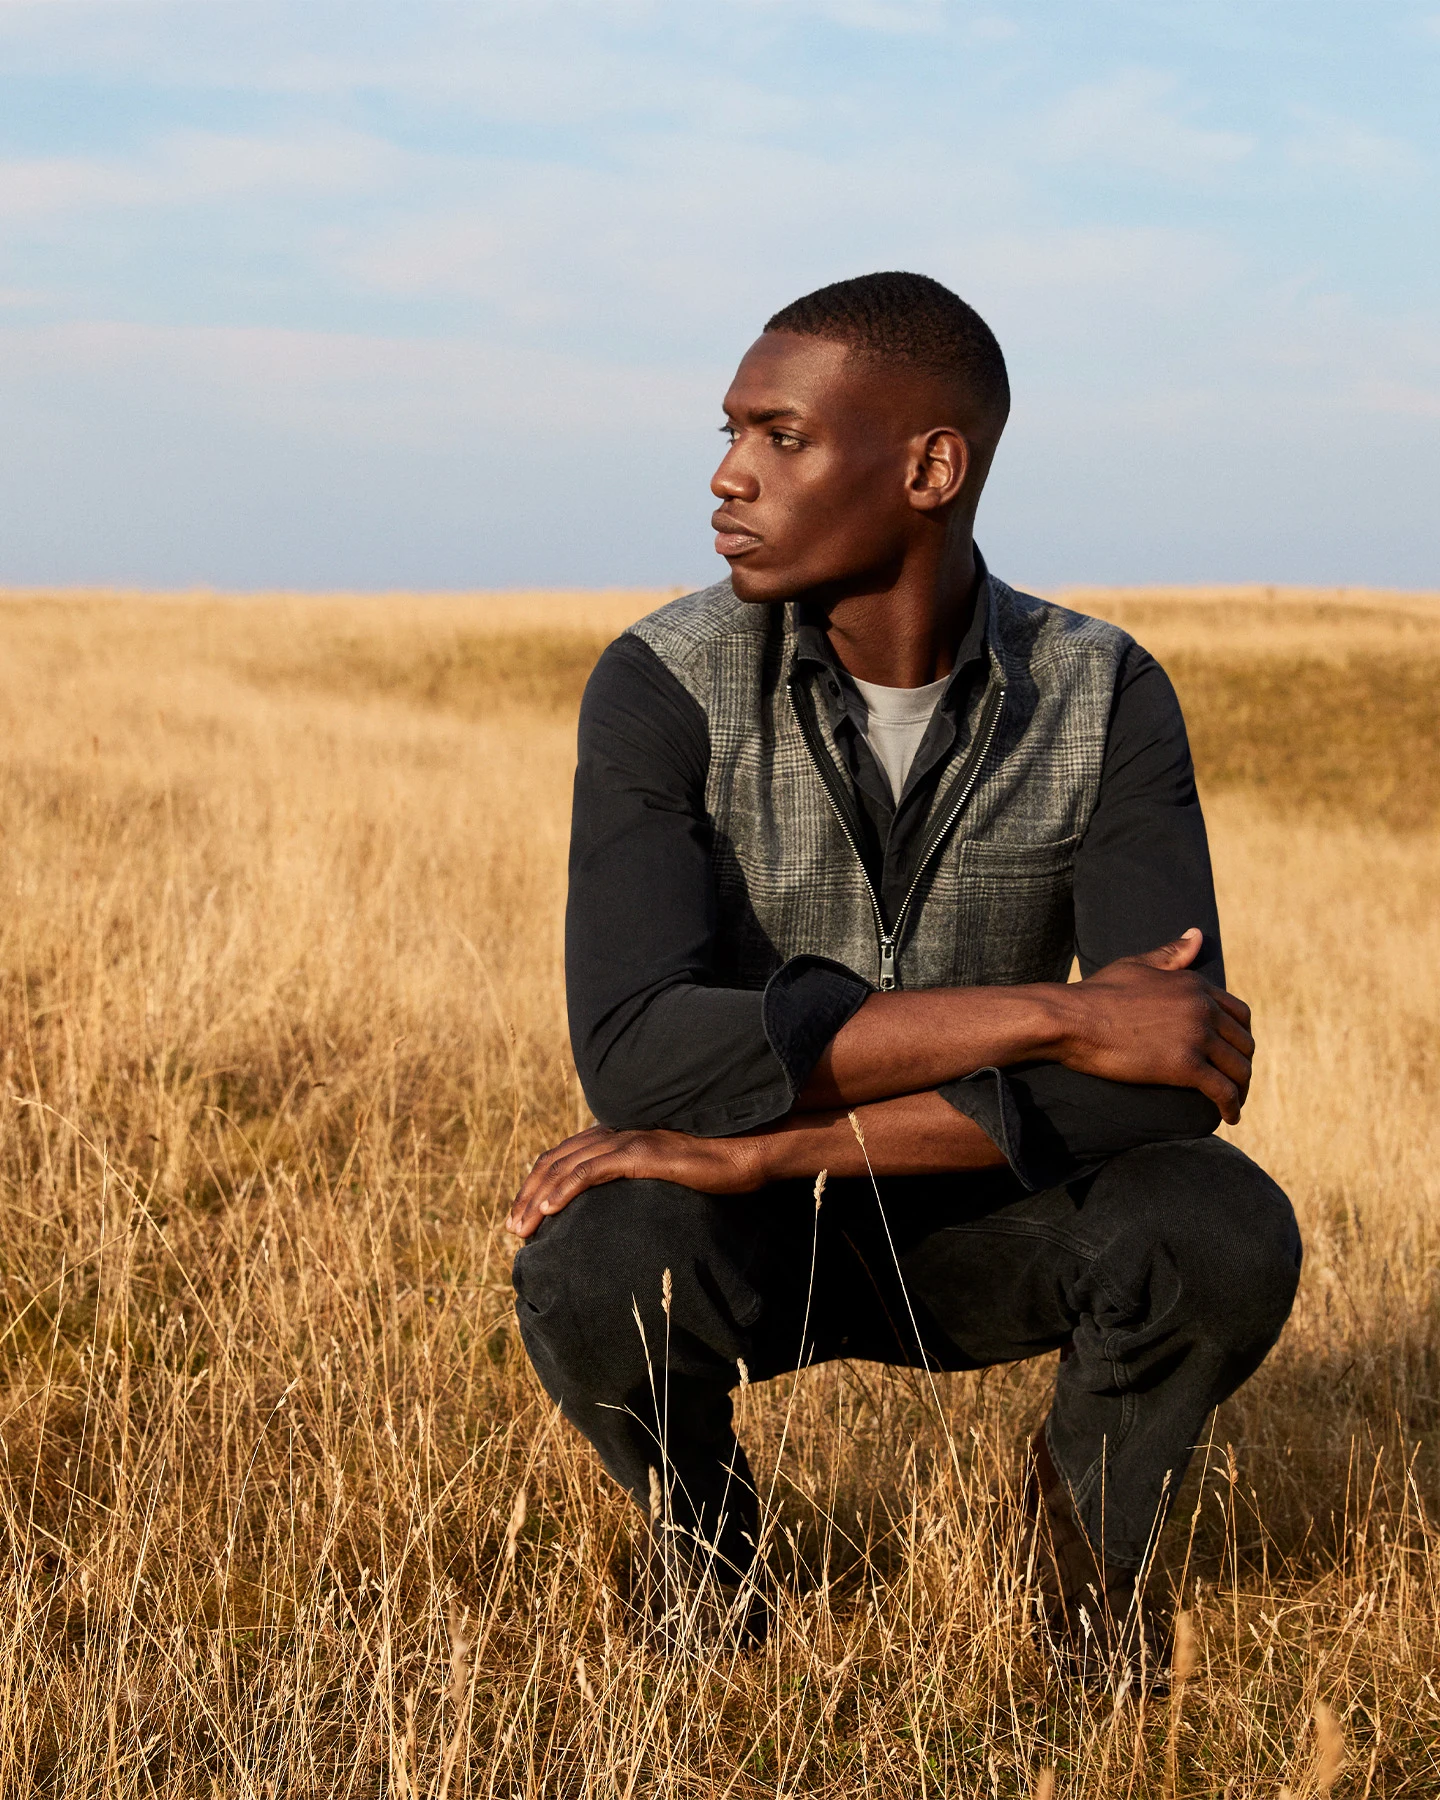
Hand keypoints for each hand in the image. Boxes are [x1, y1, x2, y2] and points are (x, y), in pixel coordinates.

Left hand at [506, 1124, 767, 1238]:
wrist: (746, 1151)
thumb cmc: (713, 1169)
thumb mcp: (666, 1178)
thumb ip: (638, 1183)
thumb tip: (621, 1215)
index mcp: (618, 1137)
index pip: (564, 1157)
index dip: (538, 1184)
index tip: (524, 1217)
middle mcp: (617, 1133)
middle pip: (556, 1161)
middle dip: (528, 1195)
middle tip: (512, 1230)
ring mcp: (628, 1140)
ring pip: (567, 1166)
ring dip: (537, 1198)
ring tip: (520, 1228)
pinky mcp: (641, 1153)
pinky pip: (593, 1170)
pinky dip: (565, 1188)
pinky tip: (549, 1210)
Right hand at [1055, 928, 1253, 1122]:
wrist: (1072, 1019)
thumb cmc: (1097, 993)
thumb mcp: (1137, 965)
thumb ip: (1171, 954)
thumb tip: (1197, 934)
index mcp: (1194, 984)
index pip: (1239, 1013)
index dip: (1240, 1035)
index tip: (1232, 1052)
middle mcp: (1202, 1008)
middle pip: (1243, 1042)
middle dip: (1242, 1063)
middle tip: (1234, 1081)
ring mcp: (1196, 1036)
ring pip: (1239, 1068)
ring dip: (1242, 1088)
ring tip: (1233, 1102)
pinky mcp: (1185, 1065)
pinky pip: (1223, 1090)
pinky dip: (1232, 1106)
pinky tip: (1230, 1117)